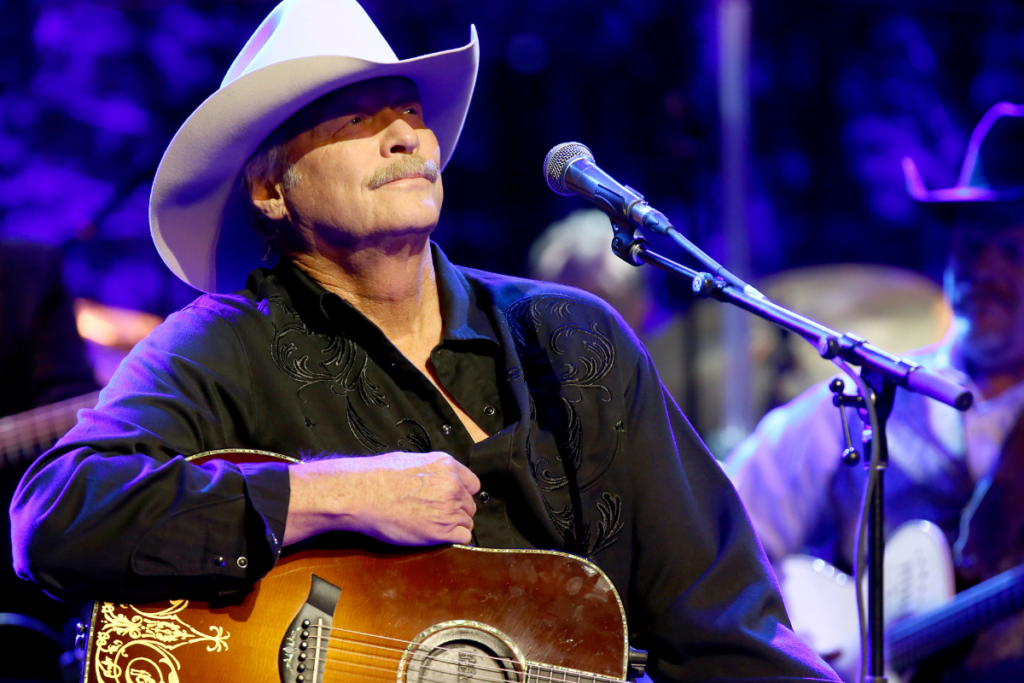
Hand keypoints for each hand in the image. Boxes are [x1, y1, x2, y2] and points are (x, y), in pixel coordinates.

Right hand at [284, 451, 480, 546]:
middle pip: (469, 505)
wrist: (361, 495)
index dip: (462, 493)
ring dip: (453, 525)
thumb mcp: (411, 460)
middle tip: (435, 513)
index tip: (452, 499)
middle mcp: (452, 486)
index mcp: (447, 466)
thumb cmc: (377, 477)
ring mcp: (449, 509)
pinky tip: (436, 535)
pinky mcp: (441, 531)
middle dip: (456, 510)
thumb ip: (433, 471)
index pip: (473, 484)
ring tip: (431, 524)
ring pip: (467, 522)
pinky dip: (452, 539)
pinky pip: (463, 538)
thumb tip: (438, 477)